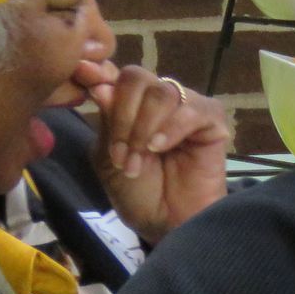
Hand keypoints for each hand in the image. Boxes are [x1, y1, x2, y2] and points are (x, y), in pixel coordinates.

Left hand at [87, 66, 231, 247]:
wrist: (166, 223)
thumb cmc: (136, 193)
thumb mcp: (107, 156)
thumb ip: (107, 119)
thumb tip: (101, 83)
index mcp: (131, 103)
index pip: (116, 74)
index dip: (99, 70)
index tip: (82, 72)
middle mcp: (158, 98)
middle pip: (136, 78)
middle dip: (121, 116)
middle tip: (119, 155)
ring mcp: (187, 106)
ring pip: (161, 92)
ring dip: (142, 129)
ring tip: (139, 161)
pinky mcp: (212, 120)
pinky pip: (191, 109)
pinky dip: (170, 128)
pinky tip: (159, 148)